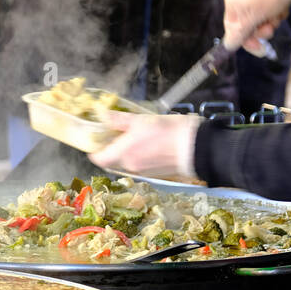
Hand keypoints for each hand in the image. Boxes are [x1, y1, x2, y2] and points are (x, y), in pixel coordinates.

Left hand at [89, 113, 203, 181]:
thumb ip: (119, 120)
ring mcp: (143, 171)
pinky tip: (148, 145)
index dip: (94, 150)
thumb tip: (103, 116)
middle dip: (111, 150)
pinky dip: (138, 157)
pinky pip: (139, 165)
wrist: (196, 147)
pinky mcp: (155, 173)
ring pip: (126, 163)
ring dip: (125, 153)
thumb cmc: (169, 132)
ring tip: (134, 137)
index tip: (96, 141)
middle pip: (112, 161)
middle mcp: (130, 166)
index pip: (98, 159)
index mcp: (123, 154)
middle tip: (115, 135)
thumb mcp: (141, 120)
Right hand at [222, 0, 290, 53]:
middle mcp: (241, 0)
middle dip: (262, 29)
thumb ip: (239, 33)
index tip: (261, 49)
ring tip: (278, 14)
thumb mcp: (252, 17)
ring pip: (262, 20)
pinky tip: (283, 7)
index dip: (246, 41)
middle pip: (248, 26)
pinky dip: (277, 12)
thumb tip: (227, 46)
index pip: (233, 30)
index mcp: (232, 4)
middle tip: (271, 28)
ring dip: (272, 21)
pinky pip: (270, 11)